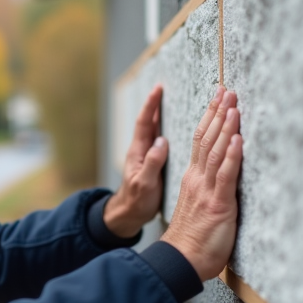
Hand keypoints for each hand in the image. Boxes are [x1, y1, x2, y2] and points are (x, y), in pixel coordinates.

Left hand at [104, 85, 168, 238]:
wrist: (129, 214)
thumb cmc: (136, 201)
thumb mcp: (144, 184)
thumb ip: (152, 164)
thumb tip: (161, 142)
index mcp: (138, 152)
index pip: (144, 123)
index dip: (150, 106)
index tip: (157, 89)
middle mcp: (141, 150)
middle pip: (149, 122)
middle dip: (155, 104)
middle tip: (165, 87)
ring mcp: (146, 156)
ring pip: (154, 130)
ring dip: (160, 114)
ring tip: (170, 100)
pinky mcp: (152, 162)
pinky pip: (159, 140)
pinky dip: (165, 128)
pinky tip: (174, 126)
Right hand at [161, 87, 242, 280]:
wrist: (180, 262)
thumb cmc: (192, 242)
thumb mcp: (199, 209)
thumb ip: (208, 190)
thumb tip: (221, 179)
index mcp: (193, 180)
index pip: (201, 142)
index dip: (211, 119)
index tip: (219, 99)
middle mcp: (197, 180)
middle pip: (207, 139)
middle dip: (218, 113)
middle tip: (227, 91)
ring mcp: (206, 191)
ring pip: (216, 151)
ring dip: (226, 127)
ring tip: (233, 105)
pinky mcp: (218, 204)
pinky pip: (225, 176)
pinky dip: (232, 156)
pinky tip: (238, 139)